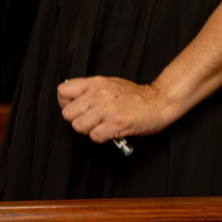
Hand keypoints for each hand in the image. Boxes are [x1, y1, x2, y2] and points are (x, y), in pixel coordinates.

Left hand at [55, 75, 178, 145]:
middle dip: (77, 120)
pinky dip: (101, 137)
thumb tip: (71, 98)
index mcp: (94, 83)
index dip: (66, 104)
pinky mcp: (117, 123)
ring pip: (79, 126)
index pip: (62, 92)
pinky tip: (109, 132)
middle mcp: (98, 95)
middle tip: (90, 121)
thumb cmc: (136, 95)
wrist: (160, 101)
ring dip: (89, 130)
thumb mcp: (108, 83)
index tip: (76, 109)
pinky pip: (95, 136)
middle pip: (68, 114)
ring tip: (101, 126)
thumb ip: (89, 89)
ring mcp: (107, 109)